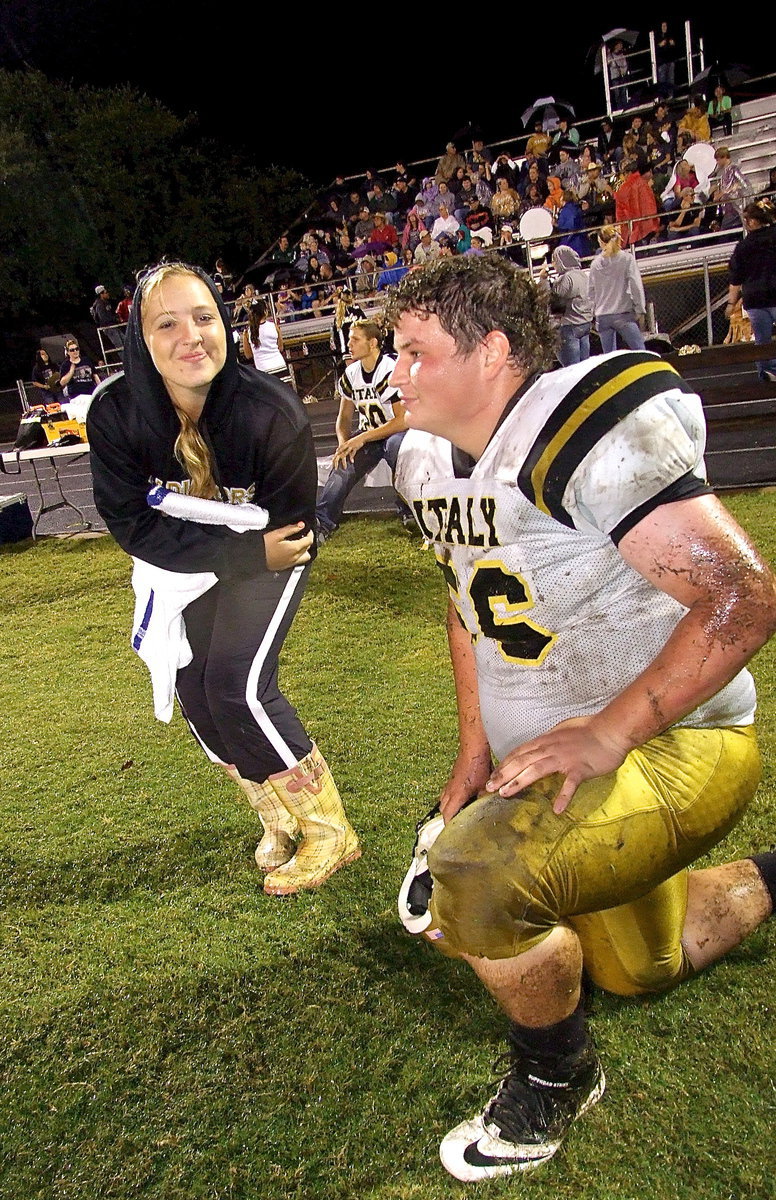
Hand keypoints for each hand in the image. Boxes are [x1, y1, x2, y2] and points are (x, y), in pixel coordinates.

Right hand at [263, 523, 312, 570]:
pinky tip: (291, 550)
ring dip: (304, 550)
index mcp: (294, 548)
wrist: (254, 558)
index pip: (309, 541)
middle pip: (308, 549)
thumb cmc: (264, 545)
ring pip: (304, 557)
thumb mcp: (277, 533)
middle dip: (307, 541)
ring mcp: (290, 563)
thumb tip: (301, 525)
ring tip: (298, 543)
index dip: (310, 533)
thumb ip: (291, 528)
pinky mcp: (285, 567)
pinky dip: (298, 556)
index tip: (307, 529)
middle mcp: (295, 558)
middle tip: (303, 535)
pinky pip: (297, 562)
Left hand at [332, 434, 365, 468]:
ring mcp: (351, 446)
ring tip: (341, 458)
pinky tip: (351, 460)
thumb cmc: (358, 439)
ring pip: (346, 451)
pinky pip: (353, 453)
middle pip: (342, 449)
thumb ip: (349, 443)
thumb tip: (347, 444)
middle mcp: (348, 444)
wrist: (363, 436)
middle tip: (336, 455)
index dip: (339, 448)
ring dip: (344, 455)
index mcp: (348, 442)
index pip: (342, 445)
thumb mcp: (352, 440)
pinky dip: (352, 457)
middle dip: (339, 452)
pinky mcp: (355, 448)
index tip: (336, 451)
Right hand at [438, 745, 491, 822]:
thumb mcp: (485, 786)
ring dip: (448, 807)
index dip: (449, 825)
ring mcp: (450, 783)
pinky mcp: (452, 778)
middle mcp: (450, 791)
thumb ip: (485, 798)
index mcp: (457, 795)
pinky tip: (461, 798)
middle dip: (447, 818)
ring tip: (457, 813)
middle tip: (455, 824)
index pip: (448, 815)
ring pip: (443, 800)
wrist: (473, 749)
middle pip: (442, 809)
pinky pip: (447, 792)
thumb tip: (489, 808)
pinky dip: (450, 798)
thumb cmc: (478, 765)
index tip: (452, 833)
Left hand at [485, 716, 630, 814]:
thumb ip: (549, 740)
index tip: (492, 775)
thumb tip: (539, 746)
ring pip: (536, 770)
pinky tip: (556, 810)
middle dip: (503, 774)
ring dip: (519, 782)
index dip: (504, 764)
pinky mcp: (580, 769)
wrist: (612, 730)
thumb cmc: (589, 729)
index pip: (520, 752)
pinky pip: (570, 784)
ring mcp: (565, 759)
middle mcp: (551, 748)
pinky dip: (563, 797)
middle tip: (489, 787)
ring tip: (505, 794)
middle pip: (522, 761)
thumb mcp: (562, 730)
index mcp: (546, 740)